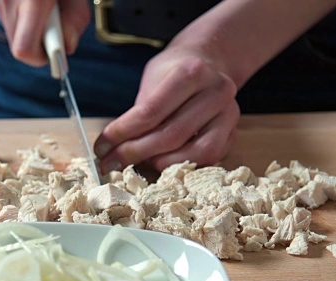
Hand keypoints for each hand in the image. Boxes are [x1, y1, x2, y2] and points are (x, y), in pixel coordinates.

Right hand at [0, 0, 90, 65]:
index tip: (58, 55)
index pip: (25, 49)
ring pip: (14, 32)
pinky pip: (10, 18)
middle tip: (55, 27)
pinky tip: (34, 3)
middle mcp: (9, 0)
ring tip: (45, 8)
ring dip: (32, 29)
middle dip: (40, 44)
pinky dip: (25, 17)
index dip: (43, 58)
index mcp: (33, 0)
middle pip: (19, 46)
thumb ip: (76, 19)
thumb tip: (68, 46)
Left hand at [94, 42, 239, 173]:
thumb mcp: (153, 79)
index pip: (151, 111)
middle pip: (171, 135)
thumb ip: (139, 111)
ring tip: (137, 165)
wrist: (209, 62)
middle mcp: (216, 92)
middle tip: (110, 163)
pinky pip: (209, 158)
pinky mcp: (234, 133)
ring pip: (195, 152)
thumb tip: (111, 149)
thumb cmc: (174, 71)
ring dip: (161, 164)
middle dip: (135, 153)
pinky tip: (161, 164)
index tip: (101, 147)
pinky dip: (182, 165)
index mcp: (192, 72)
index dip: (122, 133)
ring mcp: (230, 114)